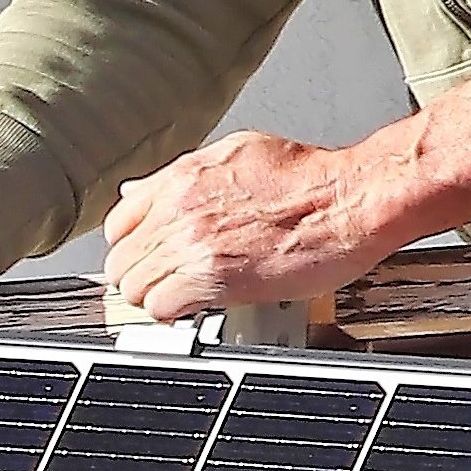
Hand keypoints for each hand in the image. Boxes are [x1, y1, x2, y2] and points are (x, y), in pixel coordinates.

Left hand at [97, 77, 470, 322]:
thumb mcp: (239, 155)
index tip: (141, 260)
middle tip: (160, 288)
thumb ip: (189, 177)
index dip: (130, 247)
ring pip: (135, 287)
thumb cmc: (313, 179)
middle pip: (122, 258)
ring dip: (154, 299)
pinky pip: (161, 307)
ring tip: (179, 302)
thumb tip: (154, 192)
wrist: (350, 200)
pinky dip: (172, 316)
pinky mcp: (214, 275)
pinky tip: (192, 311)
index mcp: (183, 176)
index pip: (119, 222)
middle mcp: (180, 207)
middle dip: (138, 277)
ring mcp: (193, 241)